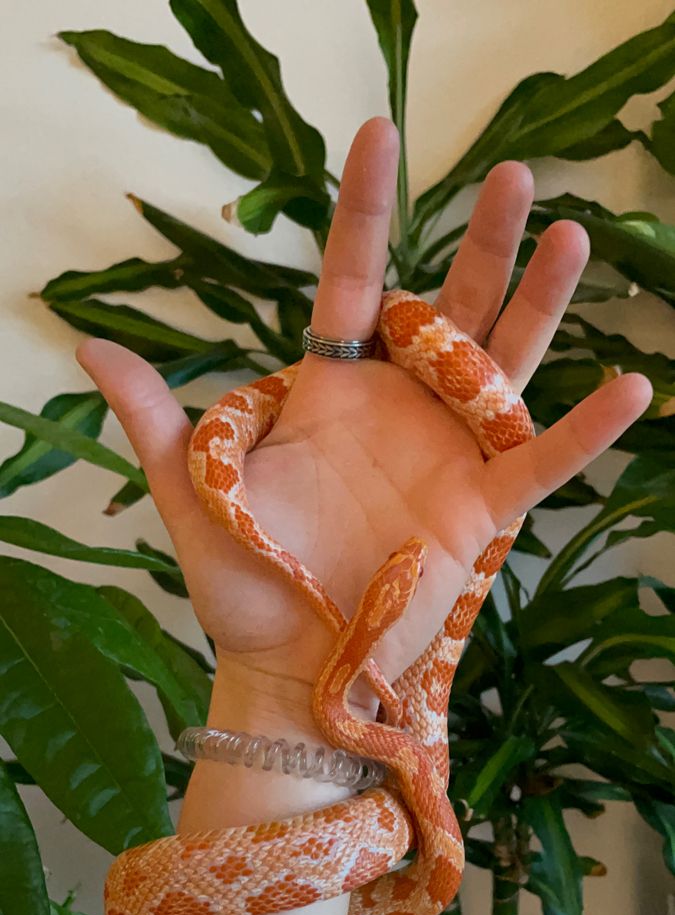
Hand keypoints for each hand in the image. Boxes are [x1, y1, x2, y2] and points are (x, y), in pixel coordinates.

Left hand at [79, 118, 650, 732]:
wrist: (290, 665)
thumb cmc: (243, 585)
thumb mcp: (193, 496)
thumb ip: (156, 421)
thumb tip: (90, 346)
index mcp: (330, 391)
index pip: (351, 279)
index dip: (365, 211)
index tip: (379, 136)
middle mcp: (397, 408)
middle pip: (447, 306)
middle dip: (479, 242)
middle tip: (511, 175)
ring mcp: (445, 453)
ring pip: (503, 363)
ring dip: (539, 302)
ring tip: (570, 235)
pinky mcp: (481, 510)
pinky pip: (541, 462)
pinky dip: (586, 431)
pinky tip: (633, 386)